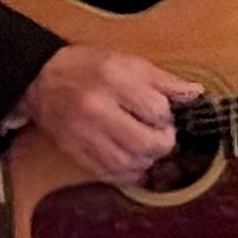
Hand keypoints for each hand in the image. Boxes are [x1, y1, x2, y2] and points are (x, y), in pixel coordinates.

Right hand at [17, 44, 199, 185]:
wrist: (42, 79)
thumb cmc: (89, 67)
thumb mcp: (129, 63)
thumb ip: (163, 80)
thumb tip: (195, 94)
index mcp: (114, 84)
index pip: (157, 111)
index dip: (168, 115)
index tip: (165, 113)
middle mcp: (97, 113)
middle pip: (145, 143)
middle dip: (163, 143)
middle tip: (163, 135)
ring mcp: (84, 136)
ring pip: (128, 164)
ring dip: (147, 160)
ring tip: (148, 148)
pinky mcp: (75, 153)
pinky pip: (108, 175)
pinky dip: (128, 174)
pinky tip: (134, 163)